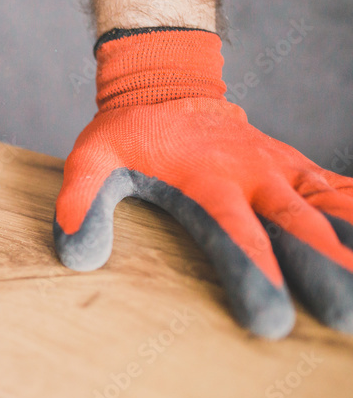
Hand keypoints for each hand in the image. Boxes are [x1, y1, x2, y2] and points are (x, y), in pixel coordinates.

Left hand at [54, 29, 352, 336]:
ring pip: (330, 205)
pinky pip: (338, 188)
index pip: (236, 233)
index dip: (256, 274)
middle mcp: (253, 174)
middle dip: (327, 269)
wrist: (165, 80)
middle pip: (298, 225)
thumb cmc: (127, 131)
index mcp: (207, 179)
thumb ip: (82, 197)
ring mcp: (279, 168)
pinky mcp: (294, 166)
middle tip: (349, 316)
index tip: (273, 317)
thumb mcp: (92, 157)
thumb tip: (72, 249)